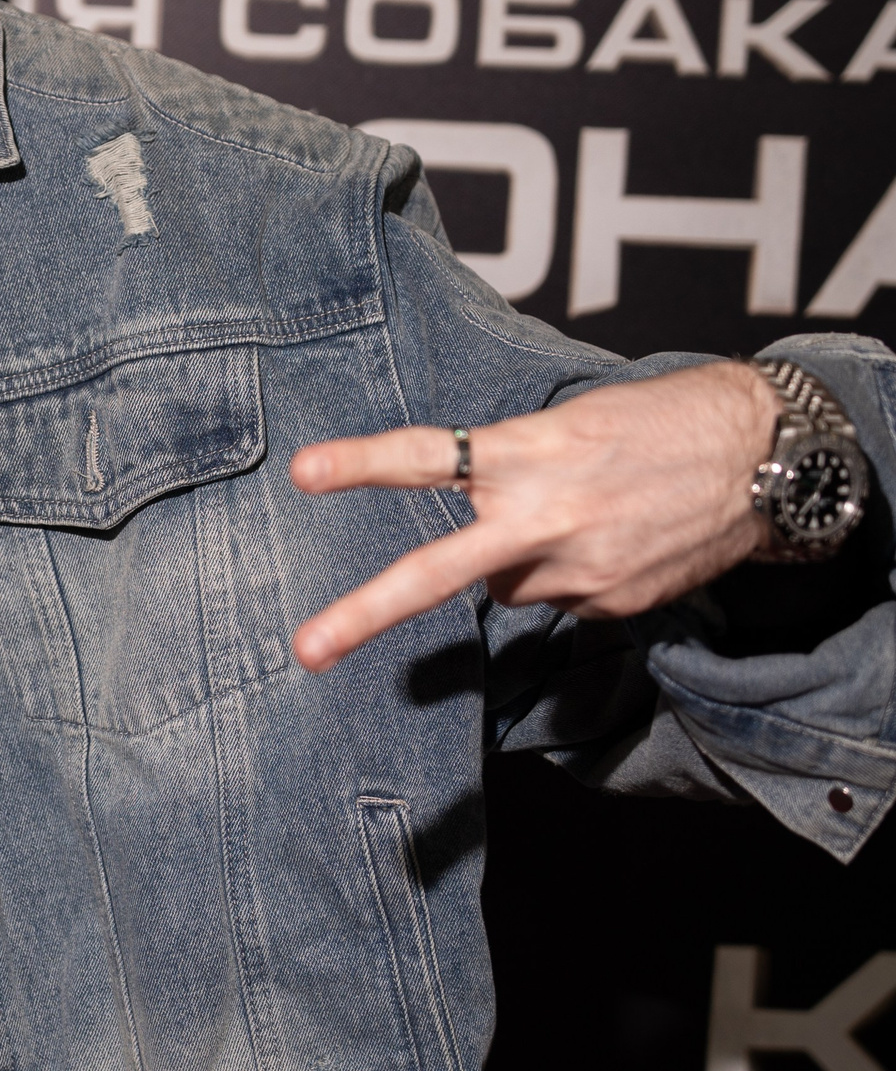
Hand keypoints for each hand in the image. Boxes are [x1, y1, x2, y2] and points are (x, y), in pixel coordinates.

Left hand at [289, 360, 775, 671]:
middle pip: (438, 571)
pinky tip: (615, 541)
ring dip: (521, 561)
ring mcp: (580, 570)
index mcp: (531, 452)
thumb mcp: (575, 421)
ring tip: (584, 516)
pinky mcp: (611, 603)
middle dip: (366, 612)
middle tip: (308, 649)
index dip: (363, 463)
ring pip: (507, 585)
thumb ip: (511, 466)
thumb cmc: (663, 422)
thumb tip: (477, 519)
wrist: (766, 459)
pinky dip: (572, 575)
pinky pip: (559, 598)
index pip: (431, 454)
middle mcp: (547, 516)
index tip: (304, 472)